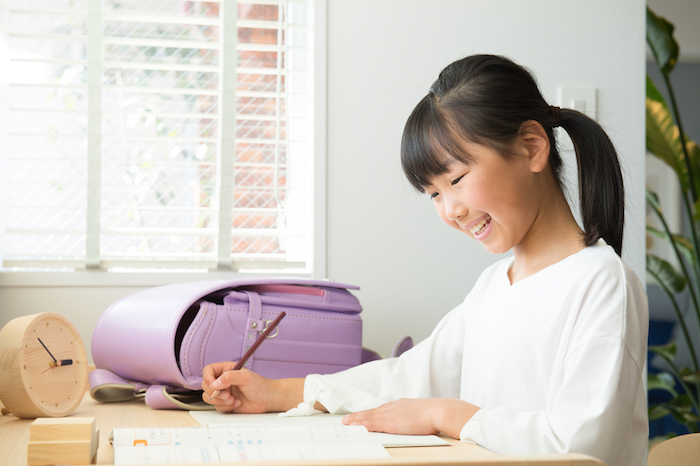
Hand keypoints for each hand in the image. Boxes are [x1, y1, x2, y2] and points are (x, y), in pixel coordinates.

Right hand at [202, 361, 275, 412]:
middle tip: (227, 394)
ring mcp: (223, 393)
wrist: (267, 399)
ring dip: (220, 401)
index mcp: (226, 369)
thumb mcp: (246, 377)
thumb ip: (230, 377)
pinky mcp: (225, 404)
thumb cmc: (260, 385)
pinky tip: (237, 403)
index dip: (208, 378)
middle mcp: (222, 381)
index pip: (208, 371)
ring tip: (233, 399)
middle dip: (216, 392)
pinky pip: (217, 407)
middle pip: (206, 385)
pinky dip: (226, 407)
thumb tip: (215, 383)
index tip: (214, 385)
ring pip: (209, 398)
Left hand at [341, 398, 480, 438]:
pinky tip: (353, 426)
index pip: (382, 410)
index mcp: (402, 405)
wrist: (439, 411)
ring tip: (346, 423)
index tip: (364, 415)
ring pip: (368, 416)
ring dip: (356, 420)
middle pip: (372, 411)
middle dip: (359, 416)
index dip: (371, 413)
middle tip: (347, 419)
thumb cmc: (436, 414)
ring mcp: (390, 413)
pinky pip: (370, 423)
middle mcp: (393, 406)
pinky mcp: (389, 422)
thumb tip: (417, 421)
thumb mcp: (423, 414)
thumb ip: (416, 417)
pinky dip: (360, 424)